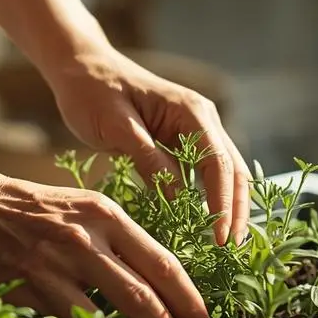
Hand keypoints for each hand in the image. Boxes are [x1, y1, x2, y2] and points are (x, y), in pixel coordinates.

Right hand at [0, 163, 210, 317]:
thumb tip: (154, 280)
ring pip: (116, 311)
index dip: (189, 296)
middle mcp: (86, 237)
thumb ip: (113, 237)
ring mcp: (57, 265)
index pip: (163, 261)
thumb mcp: (79, 207)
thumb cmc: (25, 207)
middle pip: (148, 290)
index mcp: (105, 214)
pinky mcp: (28, 289)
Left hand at [44, 46, 249, 245]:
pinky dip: (209, 197)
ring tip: (226, 242)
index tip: (221, 238)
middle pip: (233, 169)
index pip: (219, 163)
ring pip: (224, 172)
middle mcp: (203, 119)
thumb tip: (179, 201)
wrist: (80, 68)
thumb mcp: (117, 127)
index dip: (223, 203)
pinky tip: (206, 222)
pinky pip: (204, 172)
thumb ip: (150, 161)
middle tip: (233, 249)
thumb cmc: (93, 91)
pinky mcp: (182, 140)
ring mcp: (195, 129)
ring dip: (228, 205)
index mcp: (192, 111)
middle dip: (236, 209)